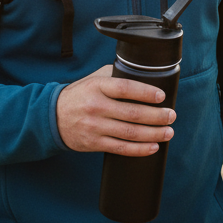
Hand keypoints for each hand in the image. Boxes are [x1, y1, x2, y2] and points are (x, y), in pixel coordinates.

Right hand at [56, 63, 175, 153]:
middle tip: (171, 116)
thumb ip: (115, 75)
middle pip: (132, 113)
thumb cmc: (80, 95)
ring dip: (153, 134)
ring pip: (129, 133)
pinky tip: (153, 146)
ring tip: (168, 132)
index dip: (145, 92)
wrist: (51, 117)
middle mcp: (95, 107)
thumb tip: (142, 73)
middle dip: (157, 116)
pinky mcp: (93, 143)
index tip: (161, 96)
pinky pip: (121, 148)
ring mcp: (94, 127)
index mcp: (97, 87)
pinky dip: (139, 149)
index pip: (124, 88)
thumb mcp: (93, 79)